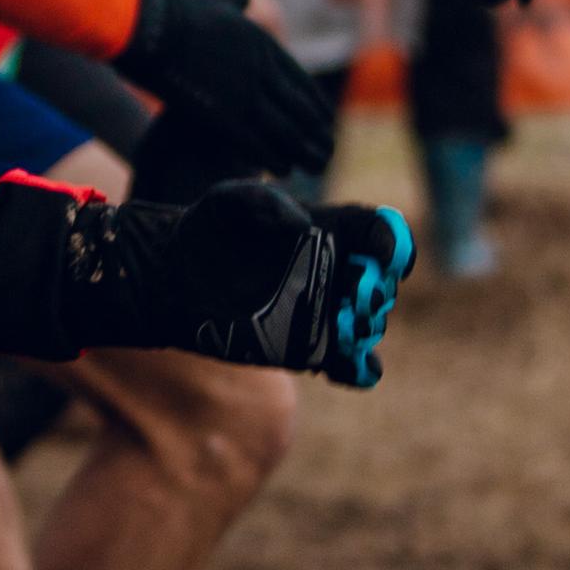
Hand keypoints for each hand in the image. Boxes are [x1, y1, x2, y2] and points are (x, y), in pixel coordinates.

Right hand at [116, 0, 341, 177]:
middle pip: (300, 110)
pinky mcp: (223, 114)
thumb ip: (233, 1)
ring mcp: (244, 93)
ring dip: (303, 152)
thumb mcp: (214, 1)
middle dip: (317, 135)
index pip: (301, 81)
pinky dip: (274, 159)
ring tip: (312, 167)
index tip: (326, 122)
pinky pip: (258, 143)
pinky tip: (282, 170)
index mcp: (262, 45)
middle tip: (327, 154)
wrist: (149, 27)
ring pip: (286, 131)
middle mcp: (261, 70)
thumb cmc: (174, 13)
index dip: (317, 105)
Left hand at [144, 182, 414, 388]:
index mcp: (330, 230)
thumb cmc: (207, 229)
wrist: (175, 277)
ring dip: (367, 328)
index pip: (380, 232)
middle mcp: (336, 271)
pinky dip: (363, 369)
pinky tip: (354, 366)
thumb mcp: (229, 200)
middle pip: (381, 283)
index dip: (394, 243)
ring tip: (344, 329)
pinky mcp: (309, 348)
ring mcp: (325, 311)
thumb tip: (304, 226)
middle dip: (377, 291)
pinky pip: (351, 364)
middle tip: (358, 296)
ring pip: (370, 325)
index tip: (387, 257)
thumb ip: (264, 200)